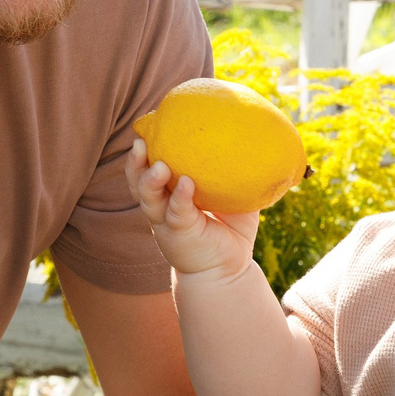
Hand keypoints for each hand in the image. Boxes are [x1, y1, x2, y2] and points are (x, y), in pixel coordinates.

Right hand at [127, 139, 259, 281]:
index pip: (149, 166)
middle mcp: (161, 205)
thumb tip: (259, 138)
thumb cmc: (231, 230)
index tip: (147, 125)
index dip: (144, 148)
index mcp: (169, 192)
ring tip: (159, 165)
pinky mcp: (177, 234)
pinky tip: (186, 184)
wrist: (228, 270)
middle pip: (137, 180)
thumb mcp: (235, 197)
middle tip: (140, 141)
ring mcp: (166, 221)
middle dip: (134, 161)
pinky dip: (179, 198)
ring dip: (149, 180)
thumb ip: (239, 173)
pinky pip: (176, 213)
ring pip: (148, 198)